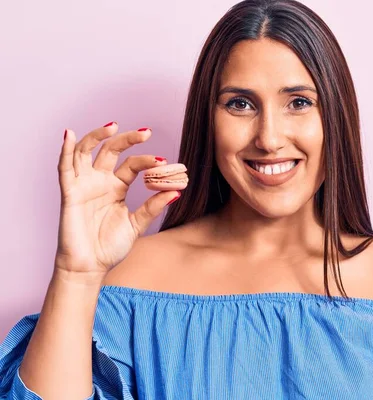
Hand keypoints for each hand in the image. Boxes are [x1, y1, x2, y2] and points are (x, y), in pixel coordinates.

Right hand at [54, 122, 185, 277]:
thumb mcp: (136, 225)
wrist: (89, 267)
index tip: (164, 162)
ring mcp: (84, 185)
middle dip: (127, 139)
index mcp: (117, 187)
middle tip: (146, 132)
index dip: (147, 161)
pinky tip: (70, 136)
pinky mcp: (69, 193)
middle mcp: (100, 182)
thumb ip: (152, 207)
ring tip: (112, 126)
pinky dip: (66, 151)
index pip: (132, 165)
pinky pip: (65, 168)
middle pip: (111, 151)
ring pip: (86, 152)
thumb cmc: (109, 247)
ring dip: (96, 136)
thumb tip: (176, 192)